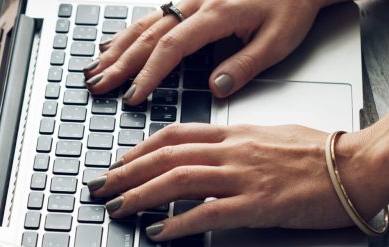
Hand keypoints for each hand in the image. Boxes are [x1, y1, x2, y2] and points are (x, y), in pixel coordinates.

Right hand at [85, 0, 336, 102]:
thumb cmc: (292, 6)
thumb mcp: (279, 40)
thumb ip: (245, 66)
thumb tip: (215, 88)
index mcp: (217, 14)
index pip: (172, 48)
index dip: (149, 74)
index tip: (133, 96)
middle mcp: (198, 3)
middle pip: (149, 36)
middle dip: (120, 64)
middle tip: (99, 86)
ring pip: (146, 24)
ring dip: (118, 48)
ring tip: (96, 69)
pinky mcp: (191, 0)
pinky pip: (153, 17)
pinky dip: (129, 33)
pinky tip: (113, 44)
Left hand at [87, 124, 384, 240]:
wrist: (360, 165)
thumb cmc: (322, 154)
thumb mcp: (271, 137)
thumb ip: (239, 145)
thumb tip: (215, 155)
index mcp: (235, 134)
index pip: (174, 135)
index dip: (139, 150)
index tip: (119, 163)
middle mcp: (233, 151)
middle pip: (165, 157)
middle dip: (125, 174)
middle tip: (100, 188)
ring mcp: (243, 177)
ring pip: (177, 180)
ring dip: (140, 196)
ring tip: (116, 210)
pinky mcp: (257, 205)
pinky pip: (207, 213)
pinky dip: (177, 223)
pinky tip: (158, 232)